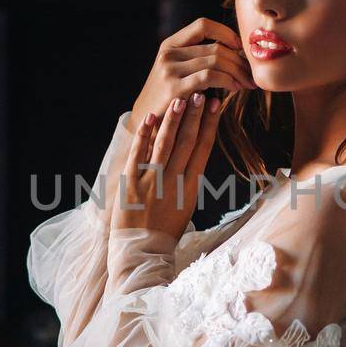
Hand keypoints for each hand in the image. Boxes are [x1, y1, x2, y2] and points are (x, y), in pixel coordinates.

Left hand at [113, 90, 222, 240]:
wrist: (141, 252)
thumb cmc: (165, 231)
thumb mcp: (186, 206)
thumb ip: (188, 181)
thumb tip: (194, 155)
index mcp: (190, 187)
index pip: (203, 149)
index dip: (209, 125)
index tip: (215, 106)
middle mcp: (173, 181)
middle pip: (187, 142)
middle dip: (195, 116)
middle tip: (201, 94)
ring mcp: (151, 181)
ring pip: (165, 144)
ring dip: (173, 120)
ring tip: (181, 100)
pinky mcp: (130, 183)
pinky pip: (139, 153)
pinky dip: (145, 134)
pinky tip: (152, 118)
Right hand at [126, 17, 254, 135]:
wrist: (145, 122)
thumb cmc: (169, 98)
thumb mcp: (178, 72)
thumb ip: (199, 60)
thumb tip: (237, 55)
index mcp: (170, 45)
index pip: (202, 25)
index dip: (226, 33)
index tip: (240, 48)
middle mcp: (168, 54)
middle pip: (215, 47)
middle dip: (239, 61)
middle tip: (252, 74)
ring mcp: (170, 70)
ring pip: (215, 61)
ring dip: (237, 72)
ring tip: (247, 83)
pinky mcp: (174, 88)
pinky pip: (209, 77)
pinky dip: (227, 80)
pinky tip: (234, 88)